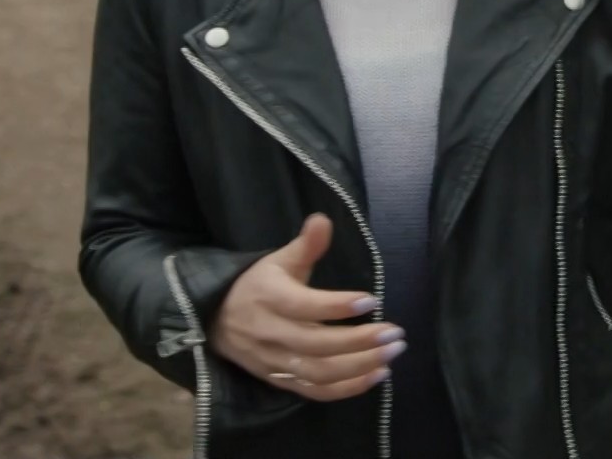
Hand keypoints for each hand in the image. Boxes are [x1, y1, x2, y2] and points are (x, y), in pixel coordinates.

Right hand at [211, 214, 404, 400]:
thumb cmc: (257, 286)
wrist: (216, 321)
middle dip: (360, 341)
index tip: (371, 300)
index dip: (337, 306)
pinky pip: (315, 392)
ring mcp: (275, 362)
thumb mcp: (277, 260)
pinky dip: (348, 389)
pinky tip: (377, 375)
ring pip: (319, 372)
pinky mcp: (280, 382)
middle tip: (395, 333)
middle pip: (317, 344)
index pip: (304, 306)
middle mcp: (271, 333)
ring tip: (392, 352)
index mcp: (270, 298)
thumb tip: (323, 219)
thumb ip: (305, 244)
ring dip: (360, 366)